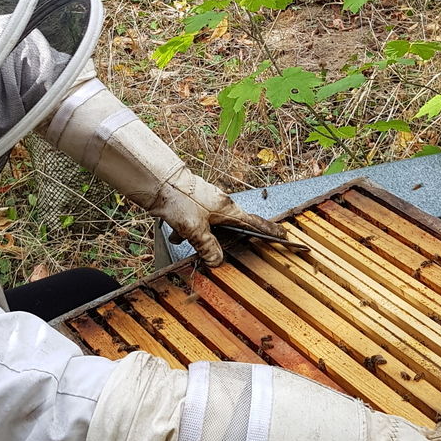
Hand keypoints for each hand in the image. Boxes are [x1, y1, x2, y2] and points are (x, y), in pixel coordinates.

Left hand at [163, 174, 287, 264]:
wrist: (157, 180)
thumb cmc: (179, 199)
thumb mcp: (195, 229)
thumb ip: (207, 247)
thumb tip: (217, 261)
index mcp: (228, 208)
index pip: (254, 223)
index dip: (268, 231)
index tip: (282, 236)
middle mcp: (220, 203)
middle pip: (228, 226)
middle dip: (217, 239)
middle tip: (218, 248)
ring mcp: (207, 201)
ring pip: (208, 225)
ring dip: (195, 234)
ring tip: (182, 236)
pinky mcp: (193, 202)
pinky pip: (194, 221)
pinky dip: (185, 228)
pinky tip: (175, 232)